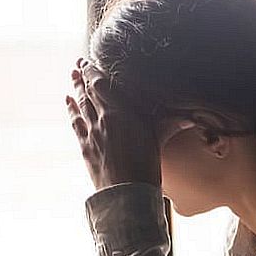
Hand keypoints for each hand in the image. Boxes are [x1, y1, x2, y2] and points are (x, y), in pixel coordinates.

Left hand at [65, 58, 160, 189]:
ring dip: (76, 88)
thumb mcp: (157, 142)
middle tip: (78, 63)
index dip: (94, 71)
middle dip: (83, 76)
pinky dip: (71, 108)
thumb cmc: (145, 168)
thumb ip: (168, 126)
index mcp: (122, 113)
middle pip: (89, 91)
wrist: (125, 194)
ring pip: (81, 104)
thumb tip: (188, 119)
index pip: (103, 85)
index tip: (89, 61)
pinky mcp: (85, 145)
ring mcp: (91, 132)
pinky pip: (75, 121)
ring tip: (73, 75)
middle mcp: (103, 119)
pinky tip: (68, 99)